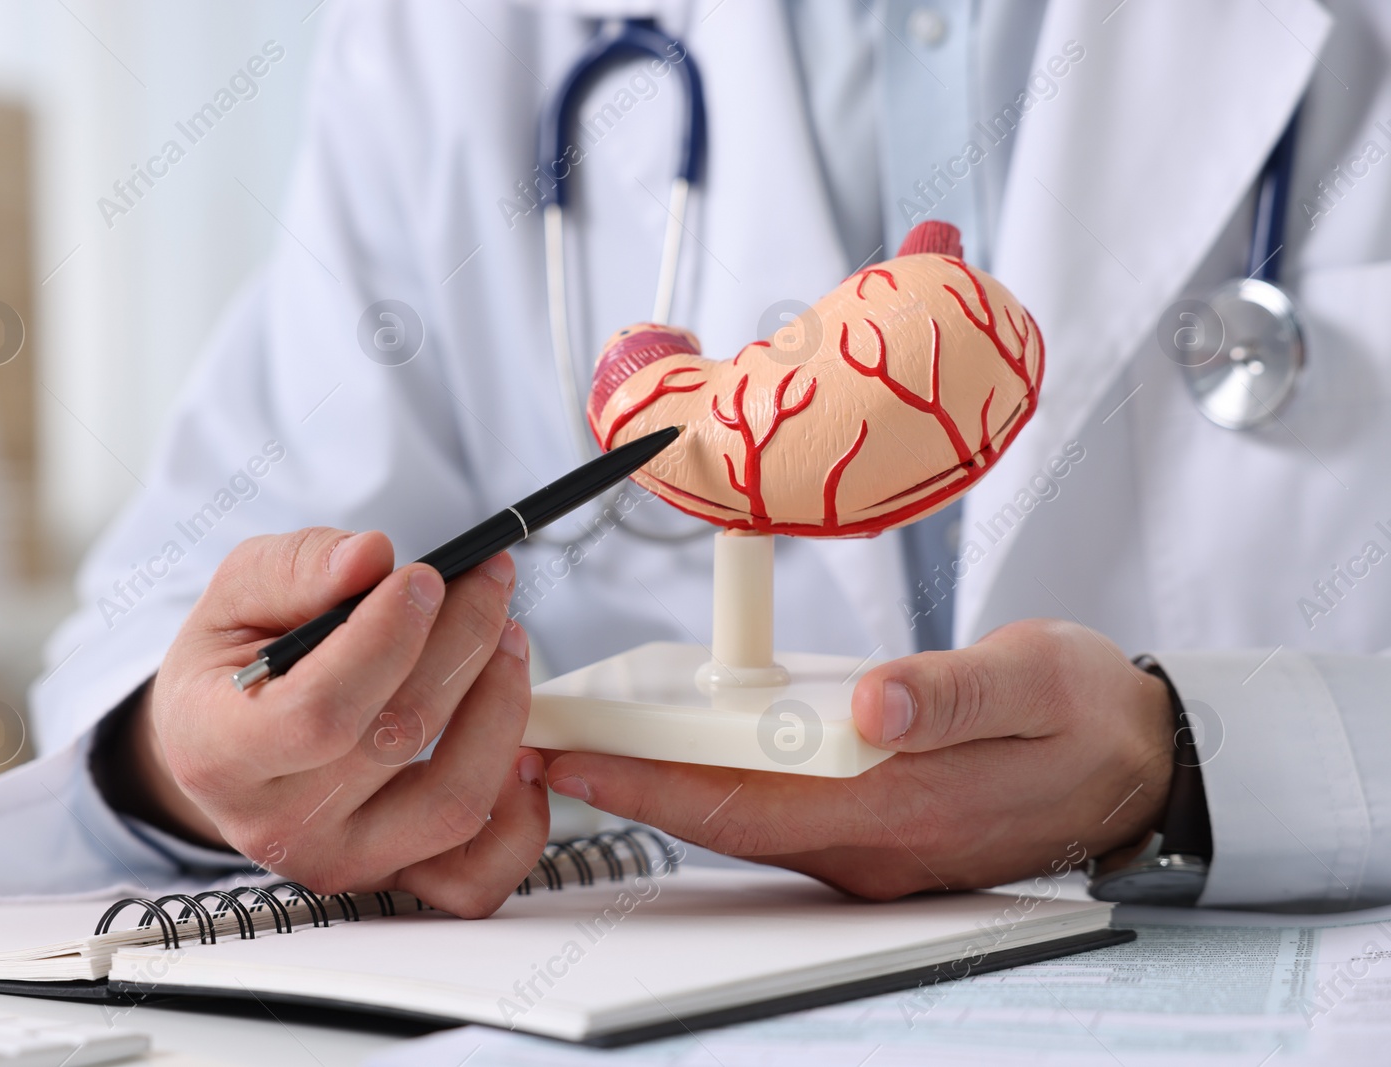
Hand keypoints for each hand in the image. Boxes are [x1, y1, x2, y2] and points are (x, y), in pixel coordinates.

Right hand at [95, 527, 548, 916]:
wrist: (226, 746)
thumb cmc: (234, 666)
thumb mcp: (236, 596)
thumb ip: (296, 568)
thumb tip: (370, 557)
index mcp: (218, 752)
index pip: (320, 712)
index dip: (387, 639)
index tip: (426, 577)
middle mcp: (277, 825)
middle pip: (400, 739)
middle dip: (461, 643)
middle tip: (488, 582)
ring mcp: (340, 862)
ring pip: (453, 804)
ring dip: (501, 710)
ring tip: (508, 639)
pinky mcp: (393, 880)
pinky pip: (478, 877)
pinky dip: (521, 817)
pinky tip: (521, 746)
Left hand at [544, 619, 1174, 897]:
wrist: (1139, 763)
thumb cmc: (1082, 711)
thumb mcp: (1033, 678)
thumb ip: (952, 691)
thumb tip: (874, 705)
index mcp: (901, 806)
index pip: (744, 803)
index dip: (649, 782)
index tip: (572, 758)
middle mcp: (873, 845)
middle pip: (723, 819)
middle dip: (629, 787)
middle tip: (546, 750)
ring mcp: (873, 850)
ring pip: (744, 822)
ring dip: (664, 787)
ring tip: (590, 745)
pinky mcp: (875, 835)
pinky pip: (775, 817)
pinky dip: (714, 786)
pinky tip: (679, 754)